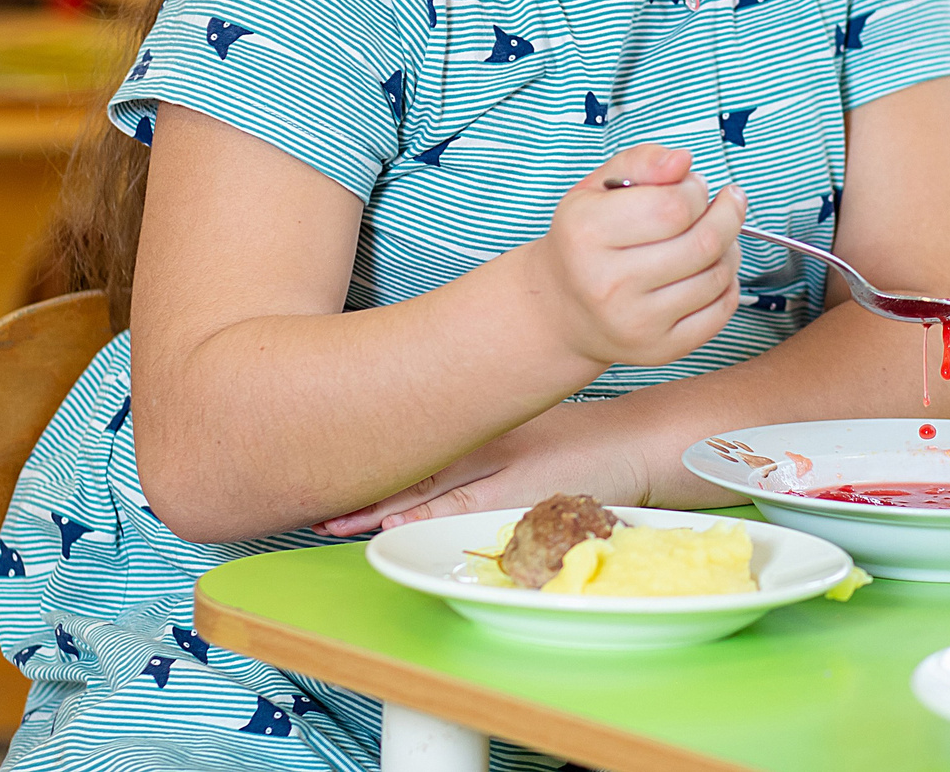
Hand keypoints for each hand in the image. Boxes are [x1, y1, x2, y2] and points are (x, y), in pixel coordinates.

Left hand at [317, 401, 651, 534]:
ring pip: (430, 491)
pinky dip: (430, 523)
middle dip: (360, 488)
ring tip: (336, 522)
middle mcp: (486, 439)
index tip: (318, 455)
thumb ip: (478, 432)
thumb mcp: (522, 419)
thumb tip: (418, 433)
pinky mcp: (526, 498)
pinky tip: (399, 531)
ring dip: (381, 511)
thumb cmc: (576, 434)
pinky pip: (469, 514)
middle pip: (411, 464)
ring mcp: (505, 471)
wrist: (638, 441)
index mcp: (482, 419)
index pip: (413, 433)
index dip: (364, 449)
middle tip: (311, 502)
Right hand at [525, 145, 744, 370]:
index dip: (696, 190)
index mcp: (587, 232)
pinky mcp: (658, 349)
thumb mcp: (597, 188)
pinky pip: (720, 312)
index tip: (692, 187)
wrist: (561, 309)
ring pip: (717, 276)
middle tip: (725, 204)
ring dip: (730, 248)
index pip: (674, 206)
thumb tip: (682, 161)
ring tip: (715, 236)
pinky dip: (728, 284)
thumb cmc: (585, 240)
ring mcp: (635, 322)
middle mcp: (607, 282)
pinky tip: (712, 269)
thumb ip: (642, 162)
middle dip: (726, 215)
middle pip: (702, 242)